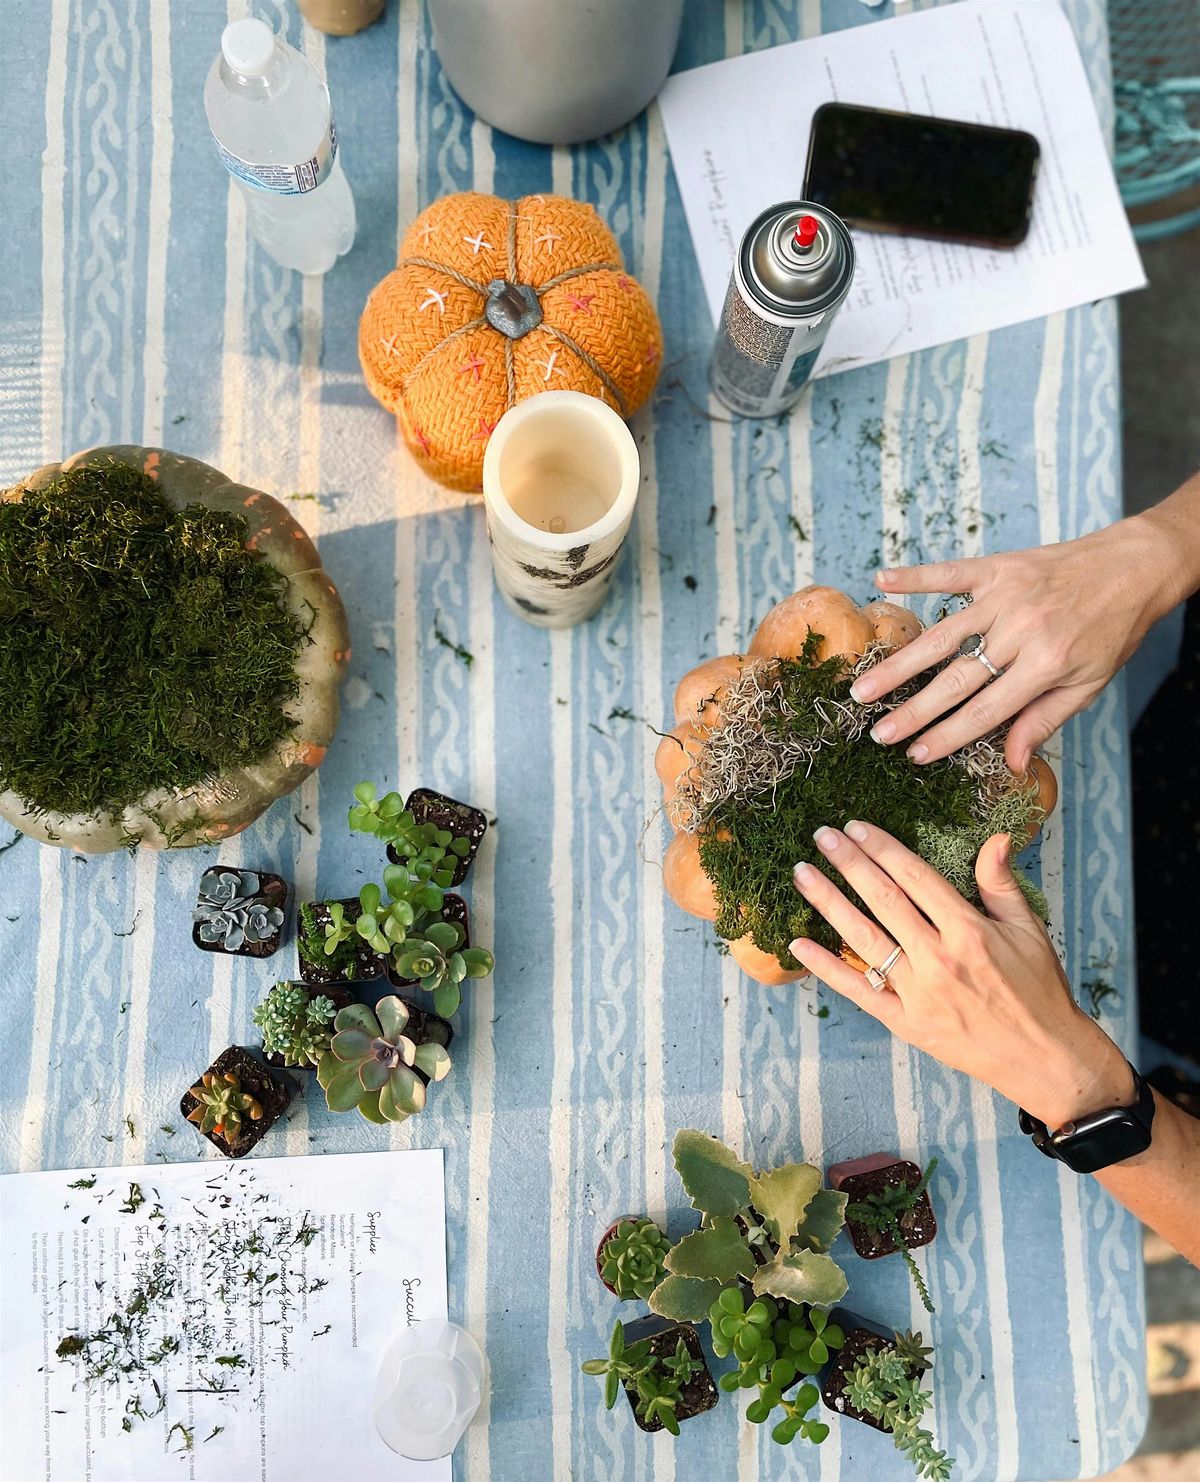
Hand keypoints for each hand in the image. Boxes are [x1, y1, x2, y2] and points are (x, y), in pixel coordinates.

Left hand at [787, 821, 1131, 1126]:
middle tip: (822, 836)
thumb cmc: (1038, 991)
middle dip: (849, 863)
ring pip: (863, 938)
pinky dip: (826, 967)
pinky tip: (798, 943)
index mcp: (968, 931)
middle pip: (883, 900)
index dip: (882, 847)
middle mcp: (938, 958)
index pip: (914, 877)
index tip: (856, 826)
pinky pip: (857, 990)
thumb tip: (993, 838)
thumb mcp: (1029, 931)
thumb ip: (1001, 884)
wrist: (1045, 1059)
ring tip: (803, 873)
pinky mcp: (905, 1023)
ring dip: (828, 902)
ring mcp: (918, 993)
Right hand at [848, 516, 1179, 771]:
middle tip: (877, 733)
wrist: (1136, 567)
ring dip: (898, 663)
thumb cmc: (1113, 630)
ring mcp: (1006, 596)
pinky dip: (915, 575)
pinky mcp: (998, 567)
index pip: (987, 710)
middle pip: (956, 679)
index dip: (948, 736)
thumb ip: (1044, 719)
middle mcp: (1022, 630)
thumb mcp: (1089, 683)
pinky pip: (950, 572)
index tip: (914, 755)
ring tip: (863, 687)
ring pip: (941, 636)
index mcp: (1047, 663)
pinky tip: (881, 580)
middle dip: (913, 711)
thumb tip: (1009, 762)